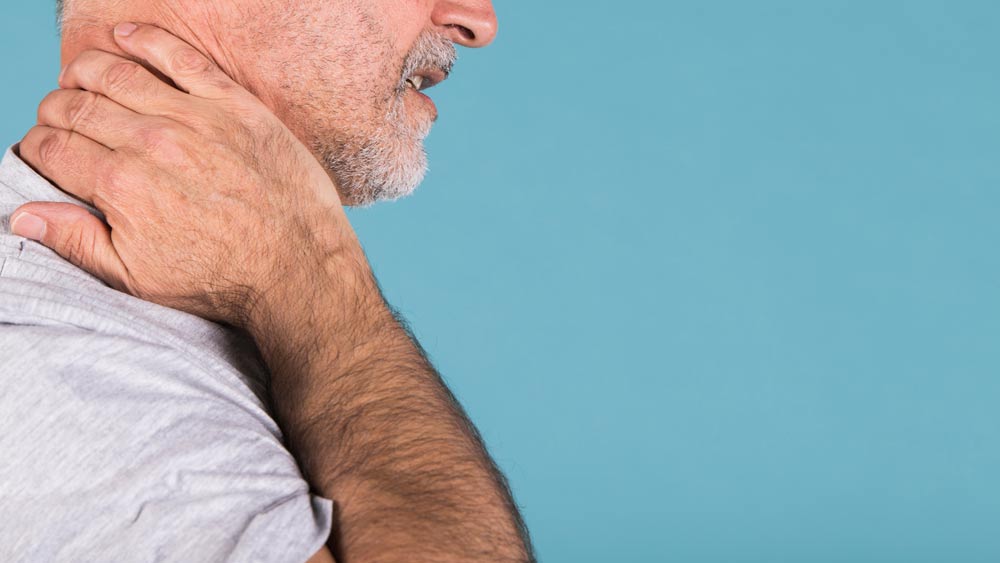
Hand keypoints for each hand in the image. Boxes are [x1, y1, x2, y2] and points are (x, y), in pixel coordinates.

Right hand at [10, 23, 370, 327]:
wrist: (297, 266)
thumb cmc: (221, 278)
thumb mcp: (137, 277)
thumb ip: (76, 241)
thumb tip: (22, 215)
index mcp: (121, 185)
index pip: (52, 148)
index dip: (37, 147)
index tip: (43, 152)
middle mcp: (151, 143)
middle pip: (78, 107)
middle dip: (55, 110)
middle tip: (59, 119)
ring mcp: (194, 118)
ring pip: (120, 74)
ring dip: (88, 71)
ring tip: (80, 79)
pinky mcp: (234, 105)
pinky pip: (181, 58)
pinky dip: (147, 40)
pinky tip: (127, 37)